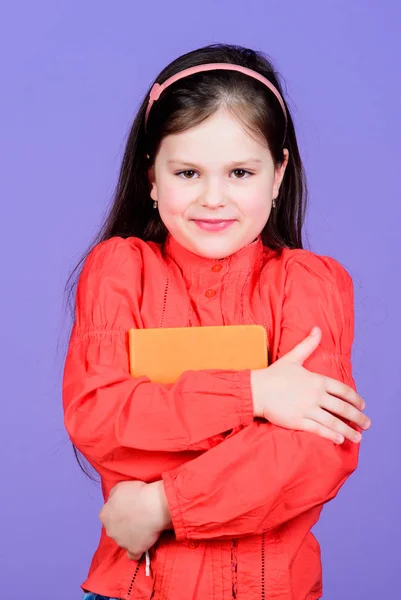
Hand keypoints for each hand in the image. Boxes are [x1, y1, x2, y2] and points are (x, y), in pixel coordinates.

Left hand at [99, 480, 171, 559]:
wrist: (152, 506)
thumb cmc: (137, 493)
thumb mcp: (120, 487)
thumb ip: (113, 496)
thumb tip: (114, 502)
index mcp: (105, 514)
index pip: (109, 515)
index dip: (119, 511)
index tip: (129, 509)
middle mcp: (109, 530)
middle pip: (115, 528)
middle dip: (123, 524)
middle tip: (137, 517)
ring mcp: (121, 542)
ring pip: (124, 540)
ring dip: (131, 536)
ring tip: (144, 527)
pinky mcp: (133, 550)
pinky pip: (133, 555)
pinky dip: (137, 551)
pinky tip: (142, 546)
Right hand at [250, 326, 370, 443]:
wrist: (256, 390)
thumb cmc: (274, 374)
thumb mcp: (293, 357)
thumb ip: (308, 345)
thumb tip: (317, 329)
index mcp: (317, 380)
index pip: (343, 390)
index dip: (355, 398)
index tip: (363, 405)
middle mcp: (315, 395)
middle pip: (343, 408)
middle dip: (358, 417)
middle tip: (367, 424)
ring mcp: (307, 409)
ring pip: (333, 422)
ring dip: (349, 431)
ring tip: (359, 437)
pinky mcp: (298, 421)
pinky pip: (319, 430)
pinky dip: (331, 435)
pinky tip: (340, 439)